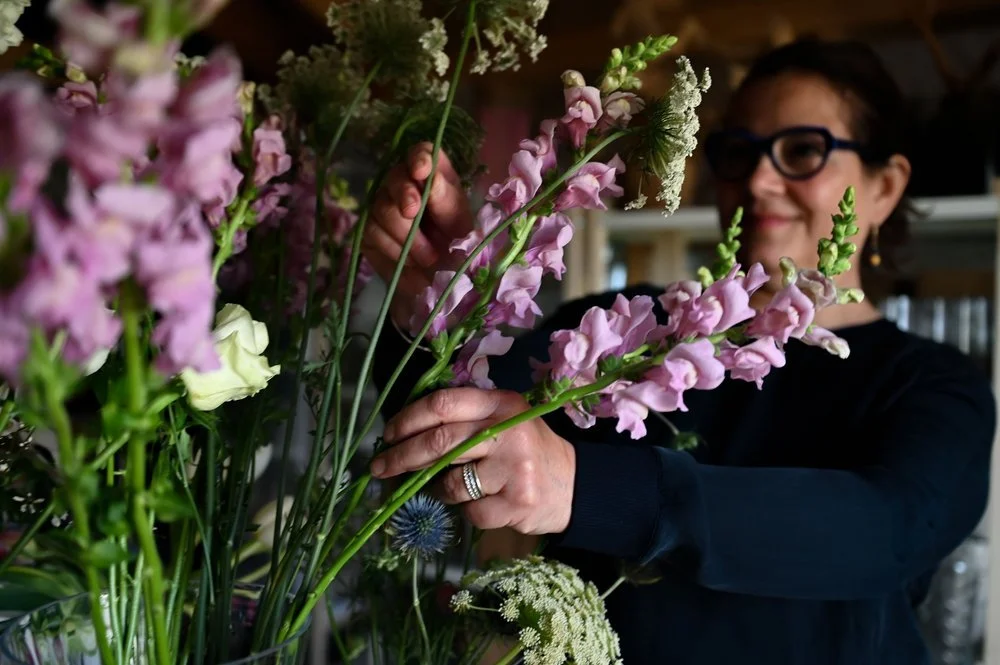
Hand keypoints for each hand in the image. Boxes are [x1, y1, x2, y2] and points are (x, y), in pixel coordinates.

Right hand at [361, 142, 472, 327]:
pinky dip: (394, 250)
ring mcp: (383, 205)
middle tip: (413, 212)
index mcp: (434, 176)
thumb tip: (430, 180)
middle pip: (395, 177)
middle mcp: (405, 184)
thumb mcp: (461, 226)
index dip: (420, 158)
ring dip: (407, 236)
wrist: (439, 280)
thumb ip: (447, 201)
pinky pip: (373, 232)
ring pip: (382, 208)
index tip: (421, 171)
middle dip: (405, 194)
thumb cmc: (456, 246)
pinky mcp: (369, 230)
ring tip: (429, 258)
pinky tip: (411, 263)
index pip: (421, 152)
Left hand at [372, 387, 575, 534]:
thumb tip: (404, 433)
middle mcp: (508, 431)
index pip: (444, 404)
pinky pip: (470, 512)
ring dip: (439, 489)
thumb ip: (464, 419)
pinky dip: (467, 511)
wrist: (573, 485)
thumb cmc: (525, 449)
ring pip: (451, 483)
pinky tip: (484, 503)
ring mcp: (514, 469)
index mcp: (501, 403)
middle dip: (402, 456)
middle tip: (379, 468)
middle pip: (439, 442)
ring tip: (450, 487)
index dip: (409, 419)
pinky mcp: (517, 503)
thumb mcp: (503, 420)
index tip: (388, 434)